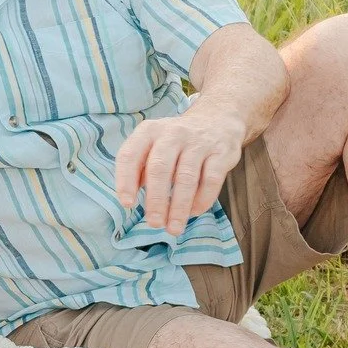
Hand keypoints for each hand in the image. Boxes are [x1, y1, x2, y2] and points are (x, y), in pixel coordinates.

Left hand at [114, 105, 245, 236]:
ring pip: (186, 177)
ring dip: (178, 207)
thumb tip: (130, 199)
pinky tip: (193, 212)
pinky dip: (201, 200)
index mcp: (149, 131)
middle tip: (154, 223)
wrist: (217, 118)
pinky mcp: (221, 152)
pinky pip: (211, 180)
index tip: (127, 204)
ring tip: (173, 228)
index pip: (130, 154)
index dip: (126, 180)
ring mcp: (198, 142)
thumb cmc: (176, 141)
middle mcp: (172, 133)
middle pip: (160, 168)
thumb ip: (139, 168)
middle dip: (156, 199)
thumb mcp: (153, 145)